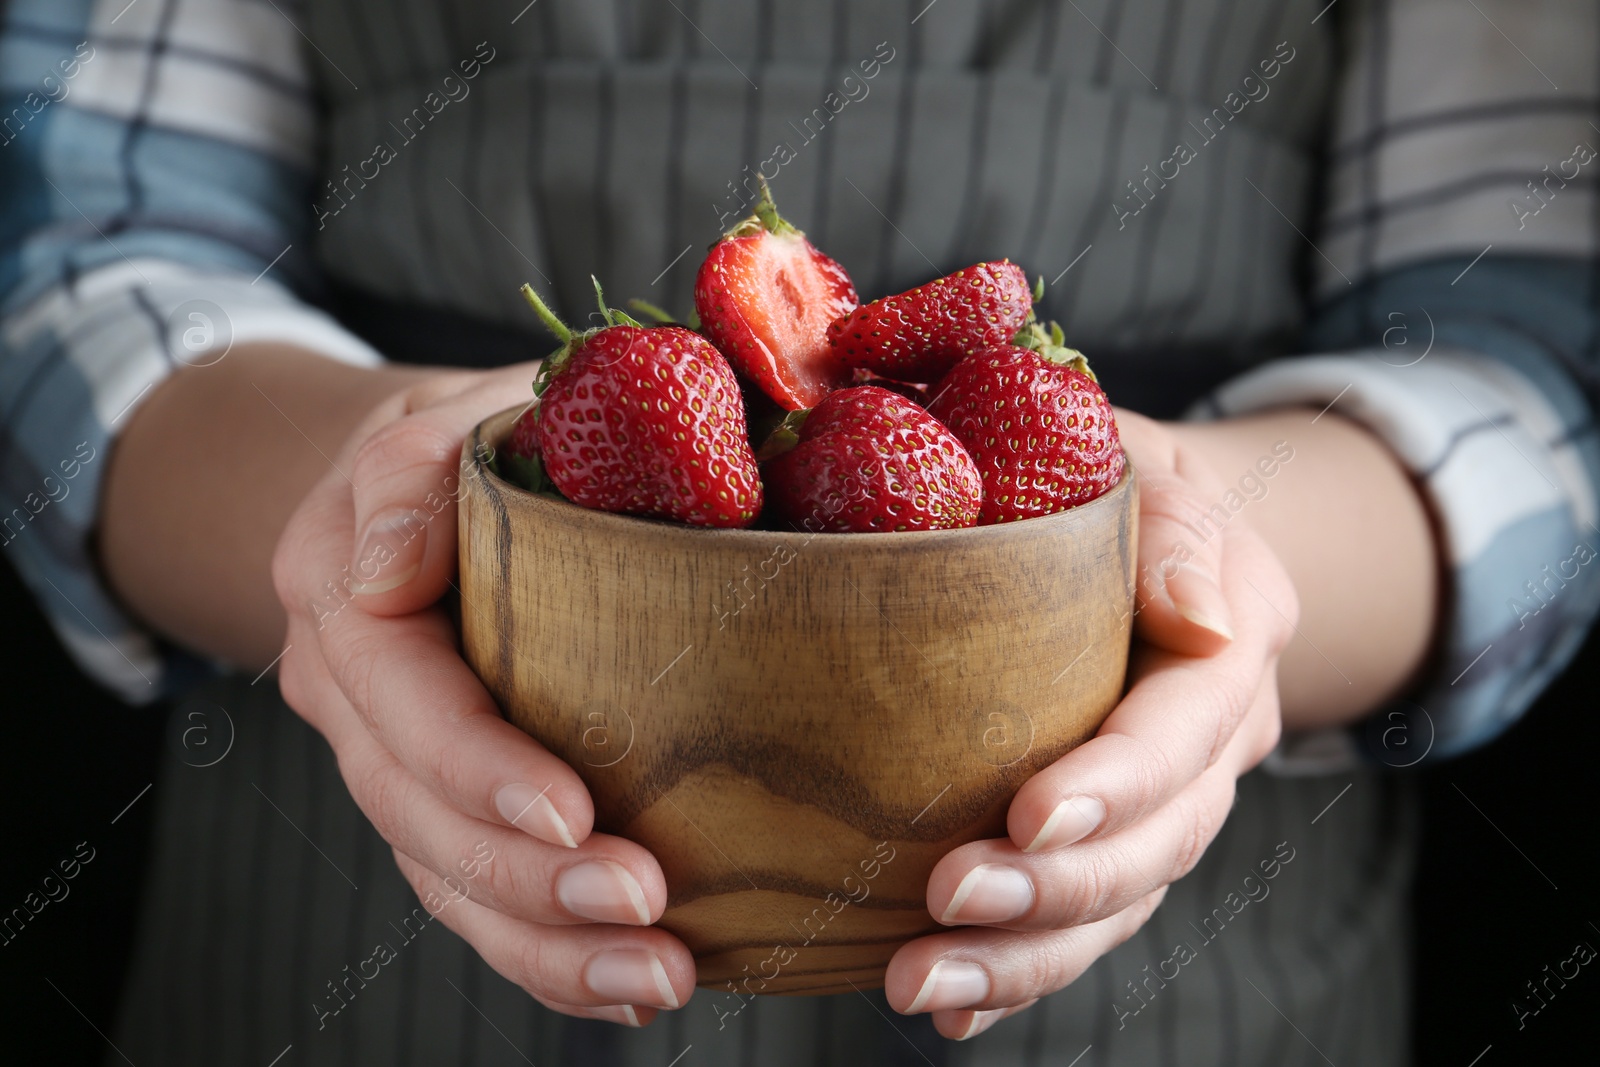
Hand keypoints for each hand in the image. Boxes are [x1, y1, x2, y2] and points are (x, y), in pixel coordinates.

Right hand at [271, 365, 693, 1026]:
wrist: (426, 484)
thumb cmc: (470, 438)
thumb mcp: (446, 413)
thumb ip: (412, 471)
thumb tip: (383, 569)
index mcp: (345, 589)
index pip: (398, 695)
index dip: (475, 766)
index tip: (571, 816)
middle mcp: (354, 691)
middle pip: (417, 814)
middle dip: (525, 882)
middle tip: (643, 908)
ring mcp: (392, 758)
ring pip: (443, 878)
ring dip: (545, 943)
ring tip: (657, 978)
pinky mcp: (440, 804)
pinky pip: (474, 896)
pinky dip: (545, 955)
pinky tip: (628, 986)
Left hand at [883, 409, 1296, 1038]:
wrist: (1151, 531)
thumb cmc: (1124, 481)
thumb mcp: (1152, 468)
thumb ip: (1177, 530)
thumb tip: (1202, 617)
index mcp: (1228, 652)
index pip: (1182, 734)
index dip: (1115, 784)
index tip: (1027, 813)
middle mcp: (1209, 748)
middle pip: (1155, 845)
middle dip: (1055, 887)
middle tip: (947, 899)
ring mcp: (1165, 806)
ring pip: (1117, 905)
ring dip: (1025, 956)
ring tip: (921, 979)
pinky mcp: (1112, 840)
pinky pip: (1082, 923)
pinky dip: (1020, 974)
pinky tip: (953, 1007)